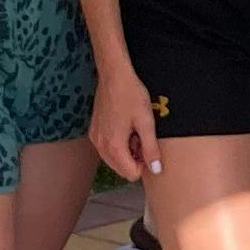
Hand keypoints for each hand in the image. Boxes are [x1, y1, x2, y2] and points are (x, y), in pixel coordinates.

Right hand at [89, 69, 161, 184]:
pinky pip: (106, 148)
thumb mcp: (146, 122)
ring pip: (113, 159)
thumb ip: (151, 148)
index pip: (130, 174)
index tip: (148, 147)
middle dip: (134, 159)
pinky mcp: (94, 131)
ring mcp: (95, 138)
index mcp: (114, 146)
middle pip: (120, 169)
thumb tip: (156, 169)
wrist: (113, 75)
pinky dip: (117, 144)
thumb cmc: (131, 95)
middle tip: (142, 139)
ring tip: (134, 132)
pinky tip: (125, 127)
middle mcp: (101, 145)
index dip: (143, 165)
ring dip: (126, 152)